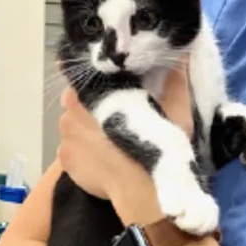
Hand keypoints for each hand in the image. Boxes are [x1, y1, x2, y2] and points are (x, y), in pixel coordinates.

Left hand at [57, 64, 193, 205]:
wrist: (144, 193)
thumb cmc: (158, 145)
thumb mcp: (175, 107)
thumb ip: (174, 78)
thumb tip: (181, 53)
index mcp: (94, 90)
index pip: (89, 78)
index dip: (102, 84)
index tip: (115, 92)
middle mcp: (71, 110)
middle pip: (79, 102)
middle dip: (94, 108)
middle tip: (118, 119)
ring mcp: (65, 138)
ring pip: (75, 127)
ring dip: (88, 131)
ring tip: (111, 143)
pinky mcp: (64, 162)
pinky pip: (72, 151)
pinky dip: (84, 154)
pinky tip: (103, 160)